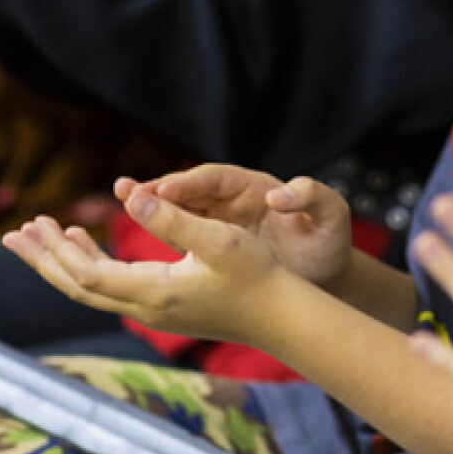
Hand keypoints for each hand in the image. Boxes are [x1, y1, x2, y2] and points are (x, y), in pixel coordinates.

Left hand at [3, 183, 295, 344]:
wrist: (281, 315)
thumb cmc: (257, 273)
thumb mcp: (218, 239)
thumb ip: (173, 218)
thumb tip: (130, 195)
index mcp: (154, 292)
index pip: (88, 274)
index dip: (58, 250)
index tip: (36, 223)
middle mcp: (146, 308)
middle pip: (77, 287)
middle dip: (44, 260)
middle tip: (13, 234)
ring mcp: (153, 312)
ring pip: (91, 289)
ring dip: (62, 262)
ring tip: (40, 233)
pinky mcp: (163, 308)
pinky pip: (110, 288)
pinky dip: (89, 265)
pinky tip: (85, 243)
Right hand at [131, 164, 353, 290]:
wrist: (328, 275)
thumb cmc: (330, 242)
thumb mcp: (331, 216)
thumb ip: (312, 196)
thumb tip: (281, 194)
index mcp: (256, 187)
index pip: (216, 178)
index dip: (190, 182)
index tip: (165, 189)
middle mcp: (234, 199)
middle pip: (189, 189)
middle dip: (158, 189)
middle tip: (127, 190)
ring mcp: (222, 221)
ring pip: (180, 209)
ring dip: (151, 206)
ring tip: (121, 199)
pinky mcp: (215, 244)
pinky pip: (182, 234)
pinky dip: (159, 231)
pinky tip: (140, 237)